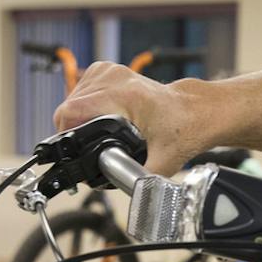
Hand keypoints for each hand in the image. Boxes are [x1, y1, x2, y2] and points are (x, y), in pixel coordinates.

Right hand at [53, 62, 215, 175]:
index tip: (79, 151)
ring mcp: (109, 71)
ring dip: (79, 120)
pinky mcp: (106, 70)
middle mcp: (115, 79)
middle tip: (97, 146)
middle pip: (68, 108)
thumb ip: (138, 180)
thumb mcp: (161, 163)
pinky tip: (101, 116)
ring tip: (103, 131)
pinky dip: (85, 107)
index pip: (71, 112)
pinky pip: (80, 90)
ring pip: (71, 99)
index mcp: (126, 97)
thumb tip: (117, 191)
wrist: (193, 110)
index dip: (69, 136)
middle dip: (76, 133)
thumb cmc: (182, 130)